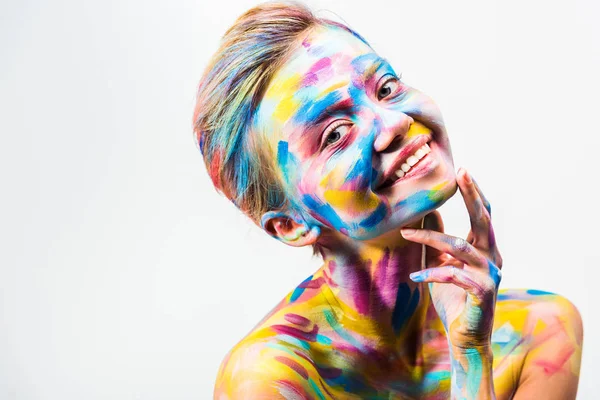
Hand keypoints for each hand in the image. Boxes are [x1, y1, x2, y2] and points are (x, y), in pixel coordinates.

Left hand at [401, 168, 502, 347]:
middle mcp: (492, 258)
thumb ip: (437, 239)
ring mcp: (490, 275)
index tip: (462, 170)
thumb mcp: (440, 264)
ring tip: (406, 235)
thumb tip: (427, 211)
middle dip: (472, 195)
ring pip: (460, 246)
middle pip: (483, 220)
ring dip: (430, 239)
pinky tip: (415, 277)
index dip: (474, 193)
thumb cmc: (452, 298)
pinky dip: (432, 273)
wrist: (464, 336)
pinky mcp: (483, 293)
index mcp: (484, 249)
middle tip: (461, 173)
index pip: (482, 215)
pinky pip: (454, 275)